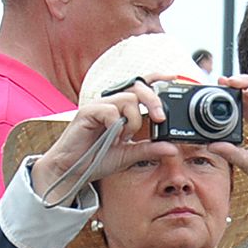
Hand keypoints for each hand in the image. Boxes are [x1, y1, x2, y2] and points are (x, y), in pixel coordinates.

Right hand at [31, 79, 175, 197]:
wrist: (73, 170)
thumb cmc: (97, 158)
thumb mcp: (130, 155)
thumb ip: (150, 150)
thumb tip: (173, 148)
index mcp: (121, 109)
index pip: (140, 86)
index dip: (156, 78)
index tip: (173, 77)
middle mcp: (111, 103)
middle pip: (138, 87)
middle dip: (153, 101)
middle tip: (159, 118)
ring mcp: (99, 106)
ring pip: (128, 99)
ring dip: (133, 120)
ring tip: (125, 136)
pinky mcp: (87, 112)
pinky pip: (110, 110)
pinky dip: (116, 124)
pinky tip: (112, 137)